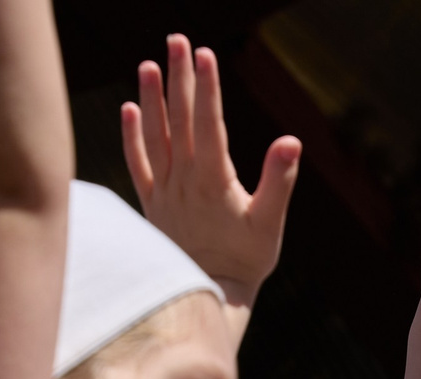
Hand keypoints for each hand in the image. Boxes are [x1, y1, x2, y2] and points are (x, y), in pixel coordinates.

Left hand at [122, 36, 300, 307]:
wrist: (210, 297)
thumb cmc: (246, 263)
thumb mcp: (270, 224)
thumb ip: (279, 182)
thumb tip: (291, 142)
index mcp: (213, 182)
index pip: (208, 124)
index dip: (207, 88)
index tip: (204, 54)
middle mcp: (184, 182)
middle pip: (179, 120)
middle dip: (179, 77)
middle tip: (177, 40)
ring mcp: (164, 192)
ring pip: (155, 136)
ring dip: (151, 98)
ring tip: (149, 63)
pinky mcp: (153, 205)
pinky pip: (138, 164)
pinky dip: (132, 136)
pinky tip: (128, 108)